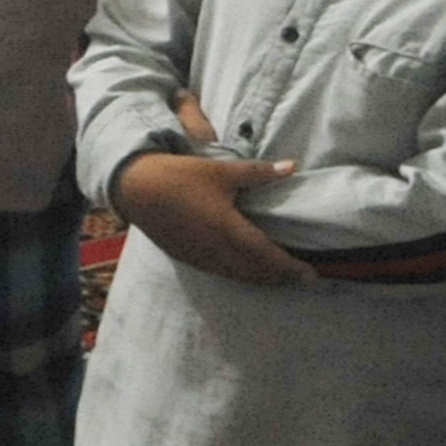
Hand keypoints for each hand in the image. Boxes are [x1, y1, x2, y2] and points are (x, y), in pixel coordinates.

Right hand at [113, 147, 312, 286]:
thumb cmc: (179, 176)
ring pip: (237, 276)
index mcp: (228, 229)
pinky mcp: (187, 258)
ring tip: (278, 277)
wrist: (135, 188)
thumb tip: (292, 166)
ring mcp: (199, 257)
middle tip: (300, 278)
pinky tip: (245, 269)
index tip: (311, 274)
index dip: (290, 268)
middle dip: (280, 277)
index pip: (267, 256)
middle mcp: (216, 250)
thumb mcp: (221, 170)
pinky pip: (220, 273)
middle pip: (255, 272)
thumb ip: (259, 173)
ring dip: (260, 279)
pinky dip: (240, 275)